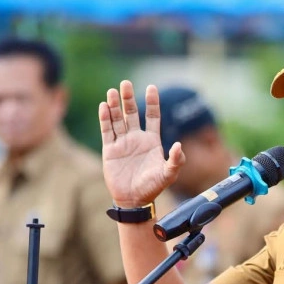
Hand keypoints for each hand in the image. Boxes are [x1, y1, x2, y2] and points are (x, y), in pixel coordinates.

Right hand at [99, 81, 183, 207]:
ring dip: (115, 106)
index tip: (152, 87)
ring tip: (113, 91)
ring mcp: (122, 143)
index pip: (152, 116)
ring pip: (117, 119)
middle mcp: (136, 139)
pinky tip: (104, 106)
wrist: (134, 200)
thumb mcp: (168, 174)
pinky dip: (105, 119)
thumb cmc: (152, 187)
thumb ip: (176, 160)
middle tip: (126, 83)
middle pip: (132, 113)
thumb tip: (180, 145)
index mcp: (152, 141)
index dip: (152, 102)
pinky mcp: (110, 150)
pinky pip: (107, 131)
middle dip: (129, 99)